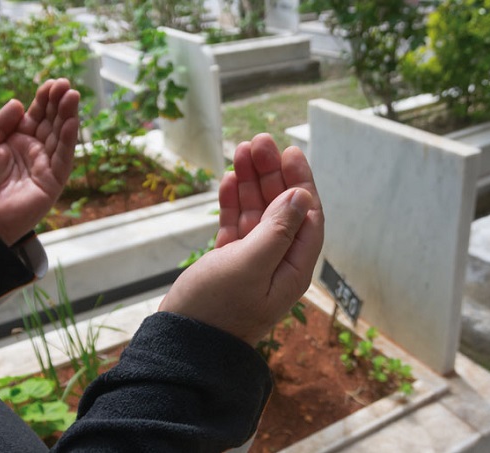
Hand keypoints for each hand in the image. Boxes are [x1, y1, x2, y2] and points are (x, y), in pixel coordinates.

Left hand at [0, 79, 79, 244]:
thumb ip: (0, 123)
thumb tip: (19, 103)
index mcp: (15, 140)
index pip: (35, 115)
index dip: (44, 99)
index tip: (53, 83)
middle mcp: (33, 151)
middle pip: (51, 122)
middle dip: (59, 103)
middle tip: (66, 85)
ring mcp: (44, 166)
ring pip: (61, 137)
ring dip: (68, 116)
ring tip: (72, 96)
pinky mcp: (52, 182)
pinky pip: (64, 158)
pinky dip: (69, 140)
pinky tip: (72, 122)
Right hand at [159, 134, 323, 345]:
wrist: (182, 341)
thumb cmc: (217, 308)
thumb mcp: (250, 266)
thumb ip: (277, 230)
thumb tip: (301, 196)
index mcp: (292, 267)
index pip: (307, 216)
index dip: (301, 182)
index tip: (290, 152)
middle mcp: (276, 262)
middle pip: (281, 207)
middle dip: (272, 173)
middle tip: (258, 141)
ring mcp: (251, 260)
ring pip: (256, 211)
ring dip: (251, 181)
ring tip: (241, 150)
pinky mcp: (228, 261)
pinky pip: (235, 223)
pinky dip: (232, 201)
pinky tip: (228, 179)